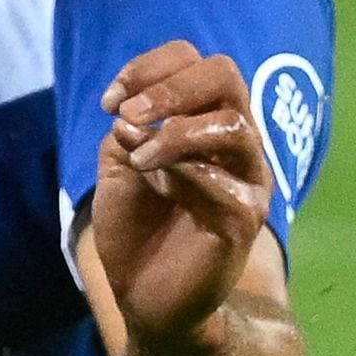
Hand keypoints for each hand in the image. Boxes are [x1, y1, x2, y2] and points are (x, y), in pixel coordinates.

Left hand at [91, 41, 271, 351]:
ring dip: (175, 129)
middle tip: (129, 113)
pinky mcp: (245, 219)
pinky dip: (180, 170)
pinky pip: (224, 180)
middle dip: (170, 86)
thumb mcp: (119, 162)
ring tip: (137, 153)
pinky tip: (151, 180)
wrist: (143, 293)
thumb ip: (128, 129)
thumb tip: (133, 116)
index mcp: (206, 122)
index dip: (149, 67)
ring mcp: (246, 181)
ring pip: (233, 124)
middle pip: (226, 76)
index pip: (196, 62)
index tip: (109, 102)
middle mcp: (235, 144)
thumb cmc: (136, 224)